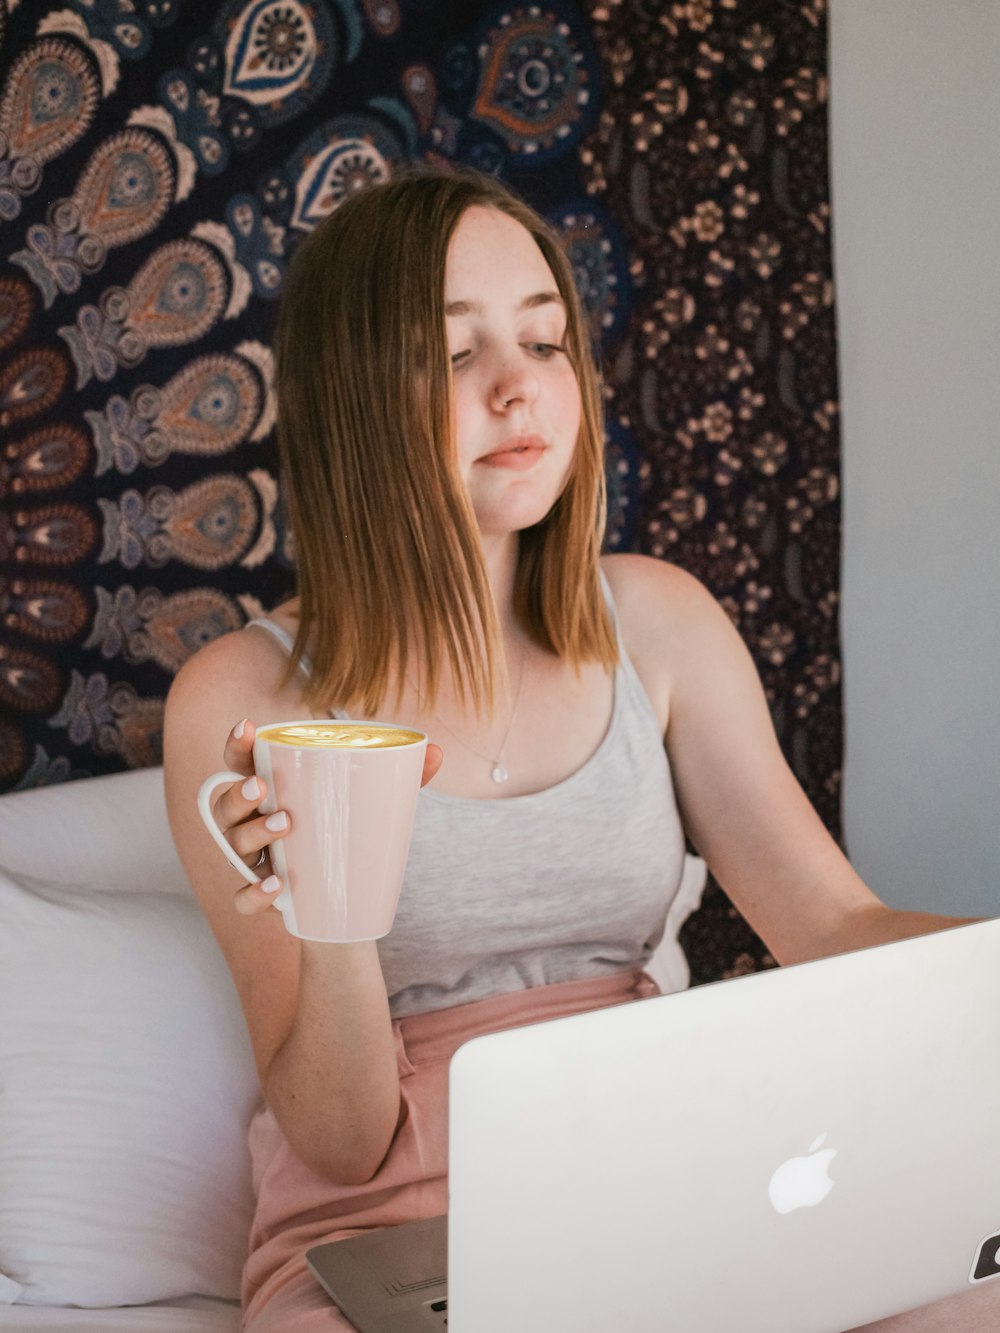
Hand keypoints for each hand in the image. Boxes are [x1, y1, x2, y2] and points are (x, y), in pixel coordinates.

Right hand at [217, 719, 443, 916]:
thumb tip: (437, 752)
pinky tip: (278, 885)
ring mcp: (253, 862)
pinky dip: (255, 892)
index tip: (247, 727)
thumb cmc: (350, 836)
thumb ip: (403, 778)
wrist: (347, 903)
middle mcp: (251, 824)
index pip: (241, 764)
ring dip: (252, 833)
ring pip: (232, 846)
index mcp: (272, 792)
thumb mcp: (373, 804)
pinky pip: (242, 898)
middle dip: (238, 794)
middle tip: (263, 788)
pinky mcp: (262, 899)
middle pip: (226, 806)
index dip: (236, 746)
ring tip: (285, 824)